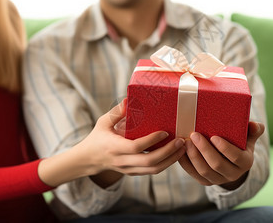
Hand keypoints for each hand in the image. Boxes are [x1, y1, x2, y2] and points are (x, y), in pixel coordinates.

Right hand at [38, 99, 185, 187]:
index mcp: (115, 147)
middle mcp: (123, 161)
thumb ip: (116, 112)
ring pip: (154, 170)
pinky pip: (152, 171)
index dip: (152, 141)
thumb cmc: (98, 137)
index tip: (165, 132)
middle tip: (181, 141)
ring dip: (171, 160)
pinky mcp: (133, 173)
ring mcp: (129, 169)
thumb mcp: (103, 122)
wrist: (89, 159)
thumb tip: (128, 100)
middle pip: (149, 162)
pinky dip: (166, 164)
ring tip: (183, 148)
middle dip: (168, 152)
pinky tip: (175, 154)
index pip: (136, 147)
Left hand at [178, 121, 264, 189]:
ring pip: (204, 171)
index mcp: (245, 162)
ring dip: (193, 156)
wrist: (232, 163)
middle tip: (194, 134)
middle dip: (204, 149)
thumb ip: (253, 130)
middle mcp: (233, 174)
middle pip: (216, 164)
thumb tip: (255, 125)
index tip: (214, 136)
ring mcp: (218, 180)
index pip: (235, 157)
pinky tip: (180, 150)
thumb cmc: (240, 144)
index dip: (224, 148)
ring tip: (186, 141)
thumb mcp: (249, 138)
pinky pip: (193, 174)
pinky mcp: (205, 181)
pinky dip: (185, 162)